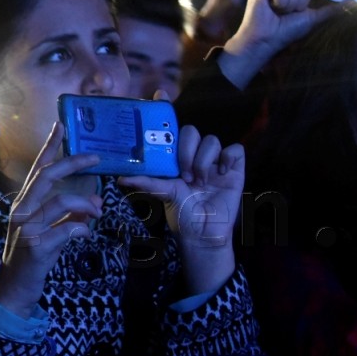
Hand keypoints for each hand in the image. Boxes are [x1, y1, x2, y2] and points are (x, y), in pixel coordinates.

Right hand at [0, 123, 102, 317]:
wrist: (14, 288)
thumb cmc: (33, 257)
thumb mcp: (51, 231)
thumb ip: (70, 214)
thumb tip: (95, 201)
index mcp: (24, 203)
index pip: (37, 168)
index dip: (49, 146)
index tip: (61, 125)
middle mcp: (22, 210)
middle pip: (47, 176)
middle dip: (74, 163)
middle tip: (96, 158)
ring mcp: (27, 228)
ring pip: (61, 202)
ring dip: (85, 204)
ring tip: (98, 212)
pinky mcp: (36, 246)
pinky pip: (66, 229)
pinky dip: (81, 229)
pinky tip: (85, 233)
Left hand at [120, 126, 242, 293]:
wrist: (204, 233)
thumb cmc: (182, 214)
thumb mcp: (164, 194)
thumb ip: (146, 182)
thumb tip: (121, 178)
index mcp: (178, 158)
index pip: (175, 132)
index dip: (170, 129)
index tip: (162, 122)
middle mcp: (196, 156)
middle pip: (192, 132)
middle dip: (186, 152)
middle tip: (185, 176)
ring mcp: (215, 162)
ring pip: (212, 140)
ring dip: (203, 160)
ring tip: (199, 181)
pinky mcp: (234, 170)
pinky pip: (235, 150)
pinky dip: (227, 157)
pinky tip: (221, 173)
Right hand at [219, 0, 338, 89]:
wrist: (266, 40)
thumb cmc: (285, 32)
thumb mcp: (313, 19)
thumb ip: (332, 9)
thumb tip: (354, 2)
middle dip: (301, 3)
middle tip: (287, 14)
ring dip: (290, 5)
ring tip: (277, 13)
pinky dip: (280, 3)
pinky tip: (270, 9)